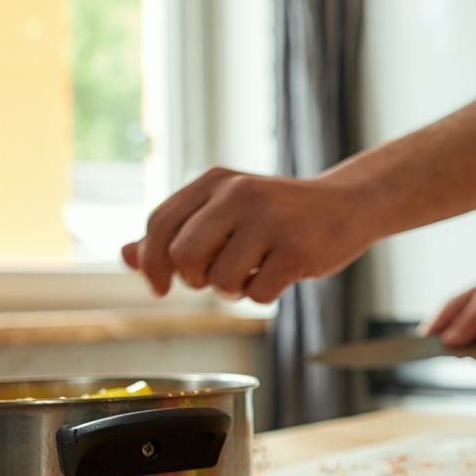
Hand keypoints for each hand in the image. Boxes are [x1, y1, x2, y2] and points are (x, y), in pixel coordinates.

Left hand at [121, 168, 371, 303]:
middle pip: (183, 255)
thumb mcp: (224, 212)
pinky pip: (257, 294)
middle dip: (194, 279)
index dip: (151, 263)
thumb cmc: (279, 214)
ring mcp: (270, 221)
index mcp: (216, 180)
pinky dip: (262, 295)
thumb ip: (176, 232)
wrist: (348, 204)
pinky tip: (278, 275)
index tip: (159, 286)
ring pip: (220, 281)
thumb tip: (126, 255)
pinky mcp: (297, 249)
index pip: (159, 223)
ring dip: (231, 291)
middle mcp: (240, 194)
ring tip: (252, 273)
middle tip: (215, 277)